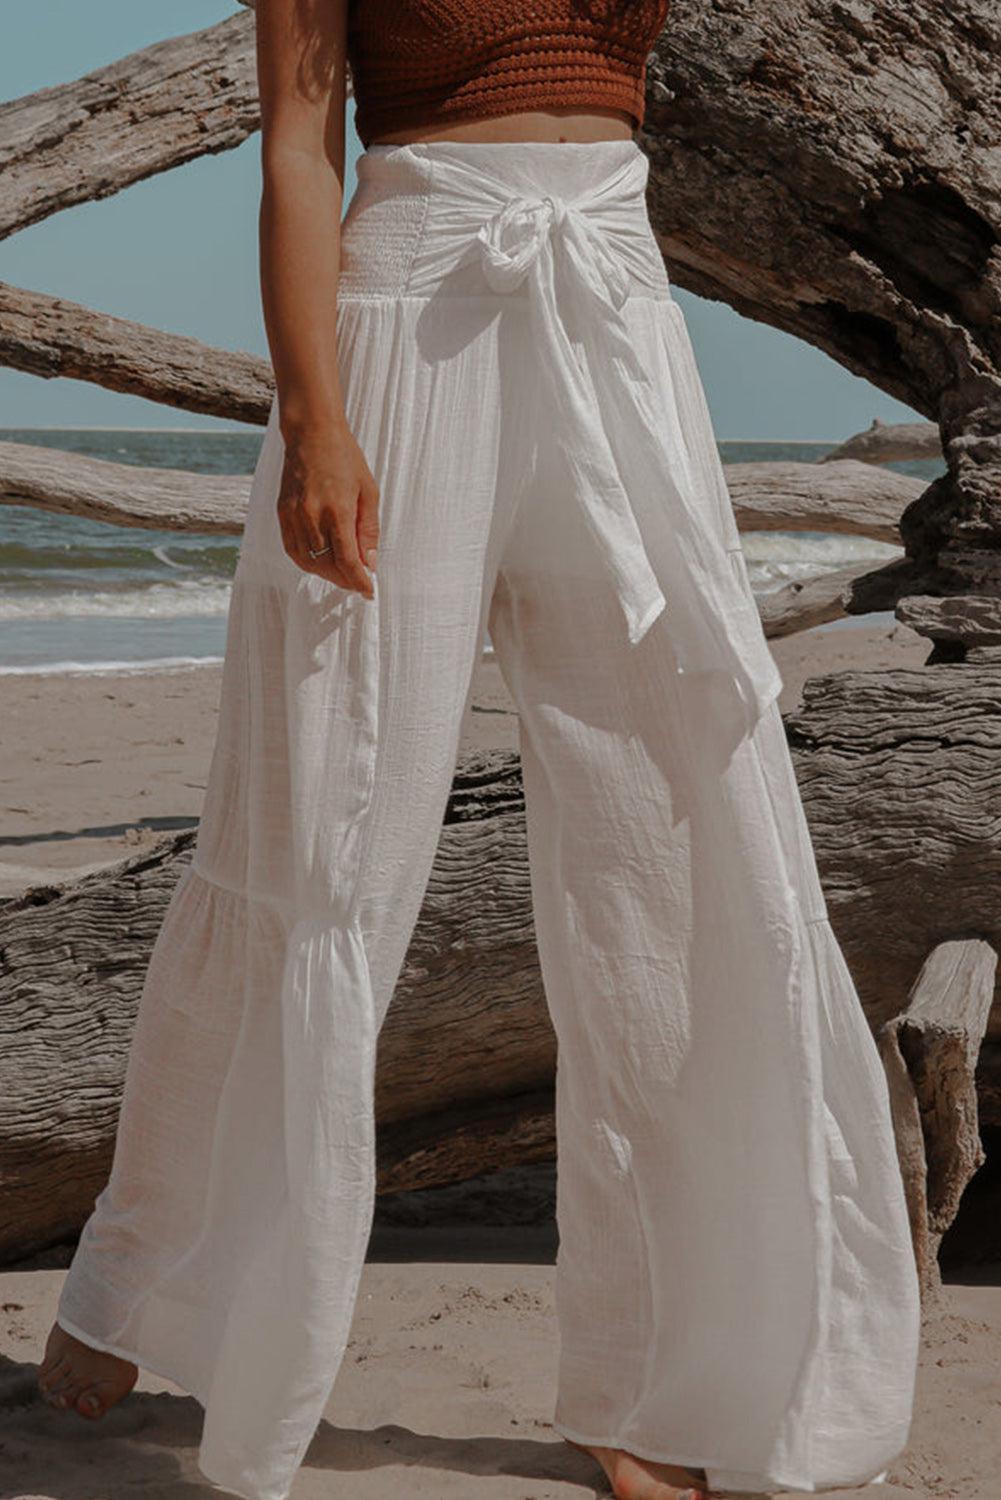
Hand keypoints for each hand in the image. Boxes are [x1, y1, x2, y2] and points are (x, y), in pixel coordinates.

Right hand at [276, 417, 379, 598]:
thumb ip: (369, 531)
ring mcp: (294, 515)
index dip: (360, 581)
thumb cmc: (346, 459)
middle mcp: (312, 516)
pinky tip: (320, 562)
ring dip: (327, 574)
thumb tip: (370, 563)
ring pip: (308, 562)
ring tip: (342, 574)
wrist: (312, 433)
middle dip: (345, 579)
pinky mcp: (282, 512)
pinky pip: (292, 549)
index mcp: (338, 510)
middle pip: (328, 565)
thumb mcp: (369, 492)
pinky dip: (306, 562)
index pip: (349, 560)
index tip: (369, 592)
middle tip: (359, 582)